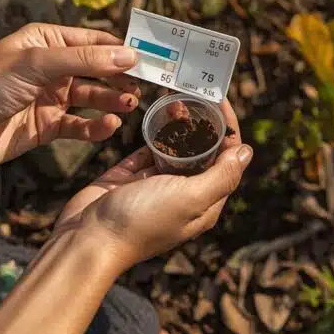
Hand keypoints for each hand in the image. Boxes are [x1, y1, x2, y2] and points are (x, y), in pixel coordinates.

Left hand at [0, 23, 141, 170]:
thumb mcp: (37, 65)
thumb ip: (85, 60)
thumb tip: (129, 54)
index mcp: (46, 41)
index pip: (95, 41)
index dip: (122, 49)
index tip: (152, 59)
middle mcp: (51, 67)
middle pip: (99, 69)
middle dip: (123, 77)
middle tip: (148, 86)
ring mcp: (50, 97)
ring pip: (94, 96)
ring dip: (113, 100)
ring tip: (130, 105)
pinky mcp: (47, 126)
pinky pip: (81, 124)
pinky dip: (97, 126)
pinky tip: (108, 126)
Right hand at [56, 99, 252, 268]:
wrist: (87, 240)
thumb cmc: (141, 222)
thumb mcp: (190, 198)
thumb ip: (221, 176)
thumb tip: (247, 153)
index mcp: (204, 203)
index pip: (227, 161)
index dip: (227, 130)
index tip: (220, 100)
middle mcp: (183, 194)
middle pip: (202, 152)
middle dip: (202, 122)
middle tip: (195, 93)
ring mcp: (155, 186)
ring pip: (174, 148)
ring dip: (178, 124)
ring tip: (176, 96)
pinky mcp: (129, 178)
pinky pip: (147, 150)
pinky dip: (153, 131)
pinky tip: (156, 111)